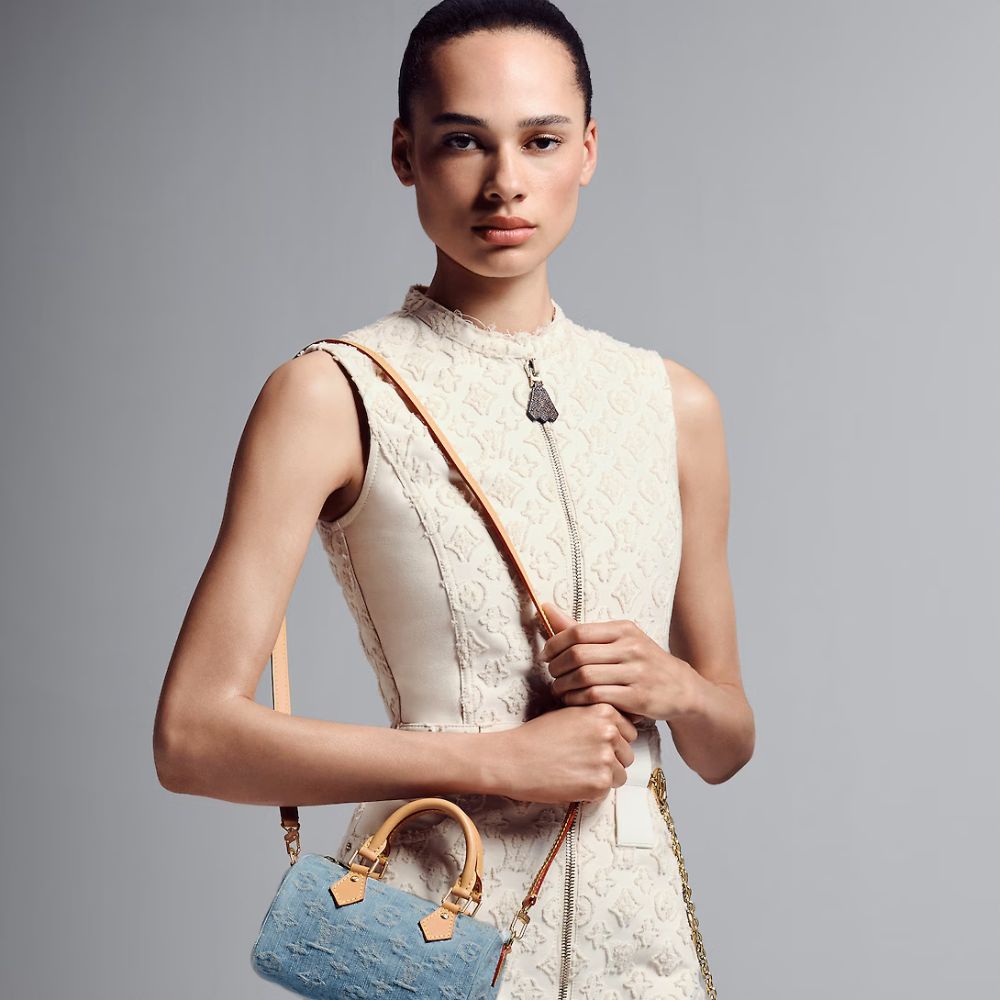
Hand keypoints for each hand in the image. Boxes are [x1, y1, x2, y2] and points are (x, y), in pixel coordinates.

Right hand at [496, 703, 638, 803]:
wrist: (514, 758)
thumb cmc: (537, 736)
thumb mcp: (570, 713)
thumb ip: (597, 719)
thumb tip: (618, 732)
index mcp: (604, 712)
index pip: (629, 731)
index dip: (613, 741)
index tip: (595, 746)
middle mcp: (610, 733)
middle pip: (627, 754)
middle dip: (611, 760)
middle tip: (583, 761)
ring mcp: (606, 759)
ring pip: (620, 774)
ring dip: (603, 776)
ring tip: (576, 771)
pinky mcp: (599, 783)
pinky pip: (606, 791)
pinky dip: (592, 791)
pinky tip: (571, 781)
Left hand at [539, 602, 698, 723]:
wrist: (682, 688)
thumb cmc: (642, 661)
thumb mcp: (618, 639)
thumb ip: (581, 629)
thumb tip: (546, 608)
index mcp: (623, 629)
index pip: (577, 632)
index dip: (554, 645)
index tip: (546, 655)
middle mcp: (631, 648)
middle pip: (578, 655)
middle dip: (556, 667)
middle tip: (551, 675)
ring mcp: (636, 673)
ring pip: (585, 677)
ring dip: (564, 686)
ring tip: (559, 689)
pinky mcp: (638, 698)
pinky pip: (596, 697)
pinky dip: (577, 700)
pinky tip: (573, 700)